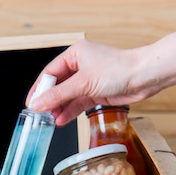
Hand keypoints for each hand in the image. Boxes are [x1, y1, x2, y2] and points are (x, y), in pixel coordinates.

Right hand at [26, 39, 157, 125]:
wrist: (144, 77)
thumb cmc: (119, 70)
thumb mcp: (83, 83)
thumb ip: (58, 95)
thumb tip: (38, 104)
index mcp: (75, 54)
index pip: (50, 73)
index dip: (39, 89)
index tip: (31, 103)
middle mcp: (80, 66)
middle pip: (57, 86)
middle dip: (49, 101)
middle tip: (39, 114)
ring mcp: (88, 80)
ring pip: (67, 96)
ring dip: (59, 108)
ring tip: (49, 120)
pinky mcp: (95, 92)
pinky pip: (77, 103)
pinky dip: (69, 112)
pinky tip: (61, 120)